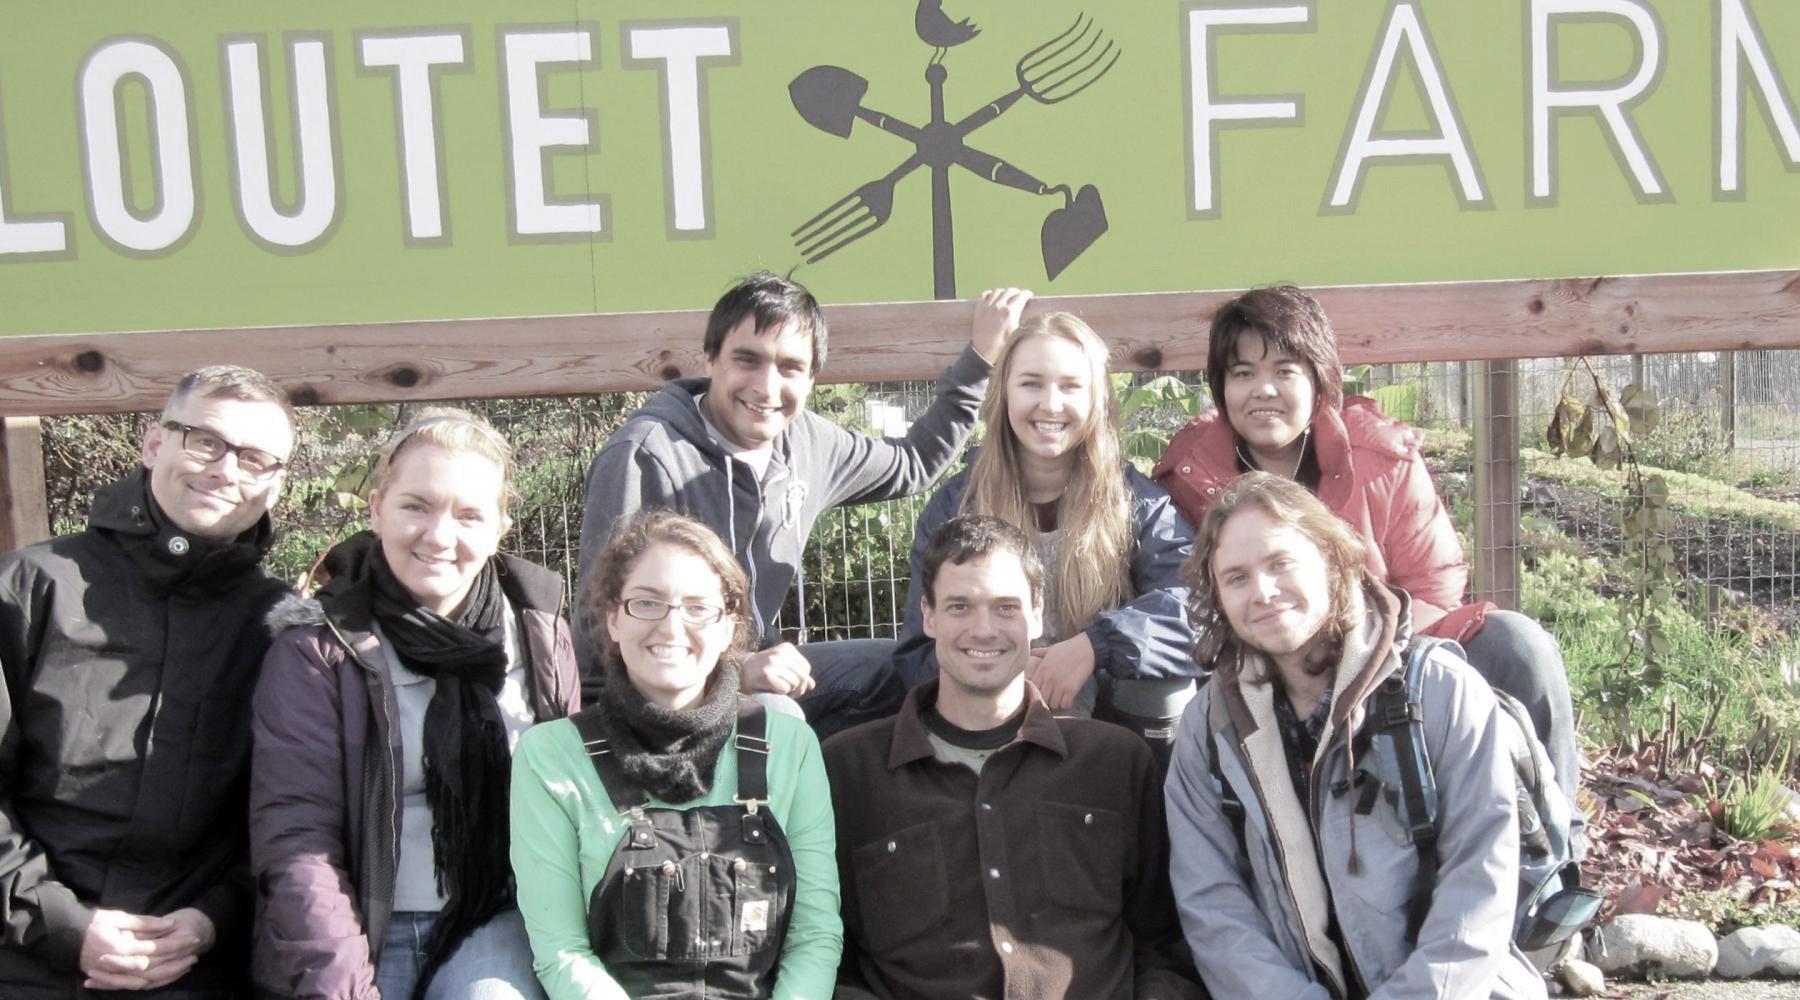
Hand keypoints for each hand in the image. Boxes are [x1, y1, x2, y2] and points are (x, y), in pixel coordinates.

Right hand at [80, 907, 213, 990]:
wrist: (67, 937)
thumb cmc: (93, 923)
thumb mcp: (118, 917)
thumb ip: (145, 922)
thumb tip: (169, 923)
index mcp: (121, 948)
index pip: (156, 947)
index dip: (176, 943)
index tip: (194, 938)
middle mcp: (118, 965)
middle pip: (155, 967)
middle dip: (177, 961)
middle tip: (196, 955)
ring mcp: (112, 975)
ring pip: (146, 980)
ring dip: (168, 975)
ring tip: (186, 966)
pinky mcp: (108, 980)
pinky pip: (133, 986)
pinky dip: (152, 983)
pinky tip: (166, 978)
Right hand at [741, 643, 815, 696]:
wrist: (739, 671)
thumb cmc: (762, 672)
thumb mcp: (782, 668)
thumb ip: (798, 674)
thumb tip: (812, 685)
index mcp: (787, 648)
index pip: (806, 668)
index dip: (803, 680)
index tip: (793, 685)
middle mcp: (781, 653)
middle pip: (803, 676)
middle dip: (798, 688)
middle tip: (789, 692)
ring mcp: (773, 662)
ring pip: (795, 683)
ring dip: (789, 692)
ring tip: (779, 690)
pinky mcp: (767, 673)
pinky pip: (784, 688)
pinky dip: (780, 693)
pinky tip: (772, 690)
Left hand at [970, 287, 1032, 362]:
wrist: (984, 352)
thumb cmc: (1003, 346)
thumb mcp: (1018, 333)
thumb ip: (1022, 319)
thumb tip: (1029, 312)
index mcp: (1010, 312)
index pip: (1021, 296)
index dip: (1027, 294)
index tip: (1029, 295)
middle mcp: (998, 306)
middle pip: (1010, 291)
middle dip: (1017, 292)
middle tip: (1020, 296)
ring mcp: (987, 306)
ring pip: (997, 291)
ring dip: (1004, 292)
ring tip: (1008, 296)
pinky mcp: (979, 309)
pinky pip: (985, 294)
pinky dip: (991, 294)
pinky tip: (994, 298)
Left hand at [1027, 633, 1096, 709]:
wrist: (1086, 648)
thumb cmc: (1068, 648)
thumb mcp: (1051, 649)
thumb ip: (1039, 653)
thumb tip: (1031, 653)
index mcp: (1042, 670)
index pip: (1032, 688)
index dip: (1036, 692)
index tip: (1042, 692)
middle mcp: (1049, 679)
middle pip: (1042, 699)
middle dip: (1046, 699)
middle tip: (1052, 697)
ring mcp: (1060, 685)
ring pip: (1053, 704)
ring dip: (1057, 703)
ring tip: (1060, 699)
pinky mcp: (1071, 689)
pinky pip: (1065, 705)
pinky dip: (1067, 704)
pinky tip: (1068, 699)